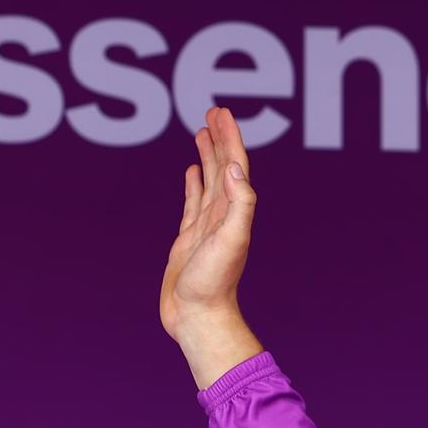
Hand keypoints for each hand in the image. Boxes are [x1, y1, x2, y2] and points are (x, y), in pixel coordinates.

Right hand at [161, 106, 263, 384]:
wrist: (198, 317)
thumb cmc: (214, 283)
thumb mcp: (231, 240)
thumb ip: (238, 205)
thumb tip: (234, 168)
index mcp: (233, 212)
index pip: (234, 166)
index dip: (230, 138)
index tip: (221, 112)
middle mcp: (222, 216)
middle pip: (222, 167)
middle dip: (220, 139)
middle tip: (213, 111)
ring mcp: (205, 227)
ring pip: (207, 181)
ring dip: (207, 156)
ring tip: (202, 131)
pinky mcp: (188, 239)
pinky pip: (192, 203)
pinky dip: (193, 184)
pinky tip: (191, 171)